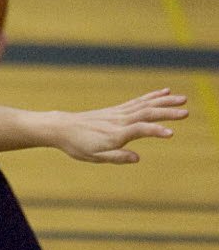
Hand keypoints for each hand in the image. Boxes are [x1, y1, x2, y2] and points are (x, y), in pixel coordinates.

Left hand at [51, 88, 187, 162]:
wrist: (62, 128)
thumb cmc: (78, 145)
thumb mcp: (95, 156)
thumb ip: (117, 157)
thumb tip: (137, 157)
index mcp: (115, 134)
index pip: (139, 130)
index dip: (155, 131)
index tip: (171, 133)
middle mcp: (119, 120)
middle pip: (146, 113)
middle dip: (167, 112)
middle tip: (186, 111)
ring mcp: (119, 113)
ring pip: (145, 105)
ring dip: (164, 101)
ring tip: (182, 98)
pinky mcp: (117, 110)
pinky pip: (138, 102)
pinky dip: (152, 96)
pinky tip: (164, 92)